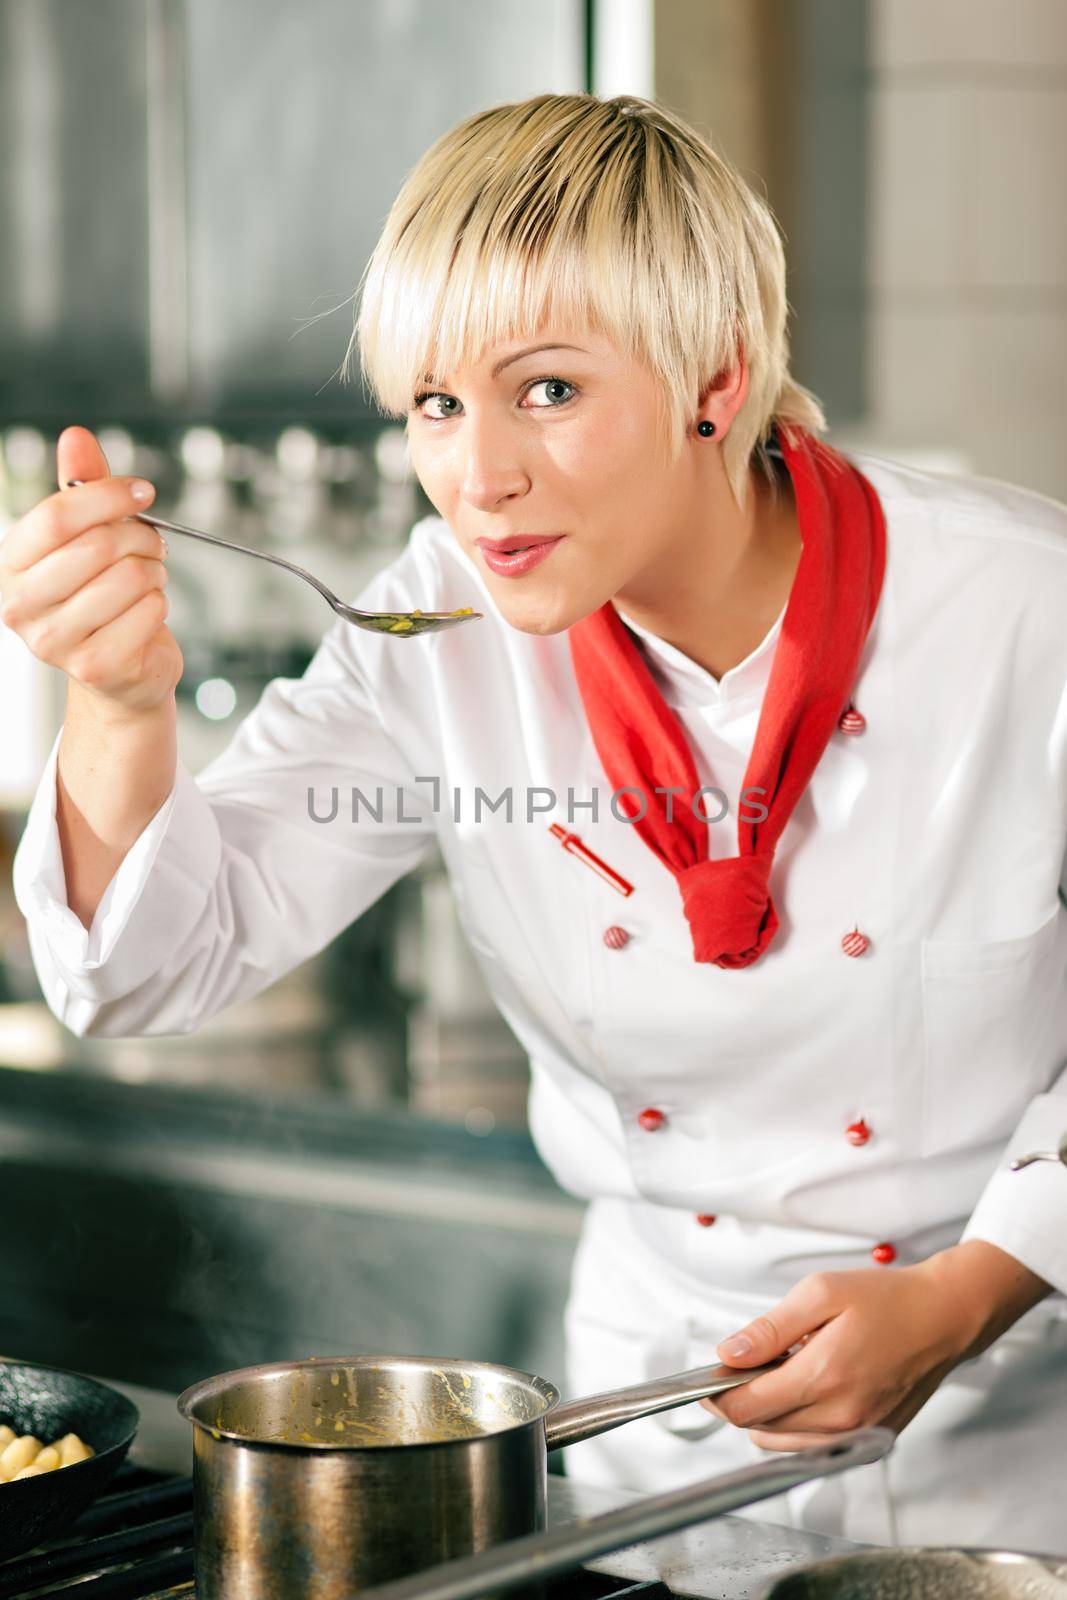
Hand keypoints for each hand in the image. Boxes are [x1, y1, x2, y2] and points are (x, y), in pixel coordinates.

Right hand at [0, 425, 180, 714]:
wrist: (119, 668)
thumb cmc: (100, 594)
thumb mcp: (87, 536)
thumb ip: (81, 487)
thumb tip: (76, 436)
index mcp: (10, 565)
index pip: (56, 516)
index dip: (106, 495)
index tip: (142, 492)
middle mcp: (20, 606)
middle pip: (96, 546)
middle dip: (139, 536)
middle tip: (152, 543)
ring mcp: (55, 642)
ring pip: (129, 578)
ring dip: (153, 571)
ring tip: (147, 579)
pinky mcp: (96, 666)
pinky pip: (149, 612)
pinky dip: (161, 604)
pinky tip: (147, 612)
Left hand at [700, 1241, 1050, 1451]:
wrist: (944, 1318)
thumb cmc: (886, 1300)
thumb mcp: (820, 1293)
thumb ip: (769, 1329)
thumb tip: (728, 1354)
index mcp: (824, 1377)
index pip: (746, 1408)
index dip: (717, 1394)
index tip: (709, 1377)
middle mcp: (841, 1418)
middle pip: (759, 1429)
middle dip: (741, 1399)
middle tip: (750, 1362)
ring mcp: (858, 1435)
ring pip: (783, 1444)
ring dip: (768, 1415)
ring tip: (785, 1371)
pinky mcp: (870, 1442)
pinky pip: (813, 1447)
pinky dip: (796, 1426)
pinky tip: (808, 1389)